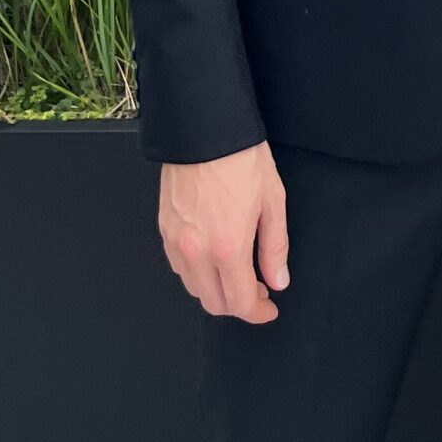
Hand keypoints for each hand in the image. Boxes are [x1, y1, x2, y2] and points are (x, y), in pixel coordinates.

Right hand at [159, 141, 288, 323]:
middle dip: (238, 305)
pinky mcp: (164, 229)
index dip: (258, 313)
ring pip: (194, 288)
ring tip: (236, 272)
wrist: (204, 128)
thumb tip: (278, 280)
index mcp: (227, 247)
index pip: (240, 303)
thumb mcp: (272, 201)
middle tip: (257, 290)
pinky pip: (179, 267)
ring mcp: (176, 242)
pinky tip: (213, 257)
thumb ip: (275, 247)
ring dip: (216, 290)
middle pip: (214, 303)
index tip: (269, 308)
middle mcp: (196, 251)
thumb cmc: (241, 158)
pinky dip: (197, 273)